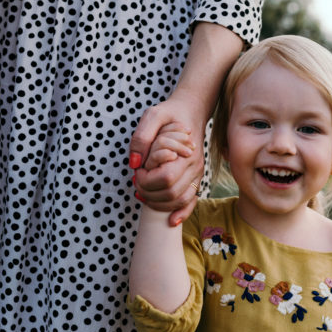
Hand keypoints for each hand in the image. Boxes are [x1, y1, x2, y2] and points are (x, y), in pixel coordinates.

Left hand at [130, 100, 205, 225]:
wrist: (190, 111)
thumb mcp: (152, 115)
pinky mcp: (196, 178)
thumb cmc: (170, 113)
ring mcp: (197, 173)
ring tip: (144, 192)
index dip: (146, 180)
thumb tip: (134, 164)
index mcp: (184, 152)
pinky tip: (171, 220)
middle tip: (137, 181)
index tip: (137, 170)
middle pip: (172, 193)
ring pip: (180, 200)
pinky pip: (191, 201)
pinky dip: (181, 213)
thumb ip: (142, 138)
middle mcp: (194, 166)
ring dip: (159, 203)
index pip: (165, 178)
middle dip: (149, 193)